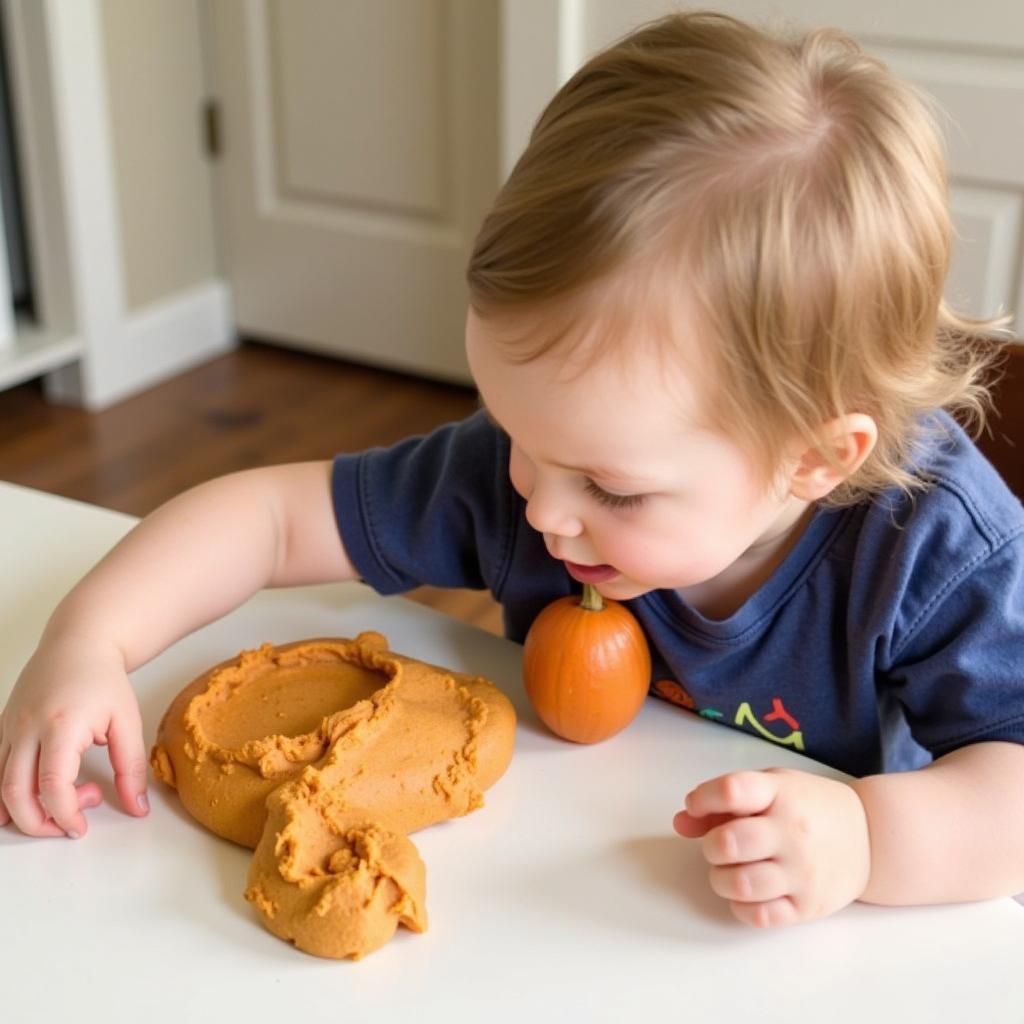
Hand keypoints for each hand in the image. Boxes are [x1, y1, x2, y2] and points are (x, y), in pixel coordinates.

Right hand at [0, 634, 149, 838]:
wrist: (78, 644)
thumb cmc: (104, 680)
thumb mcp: (128, 721)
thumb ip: (130, 767)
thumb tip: (138, 809)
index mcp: (62, 726)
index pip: (52, 786)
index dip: (65, 815)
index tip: (81, 828)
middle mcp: (27, 728)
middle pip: (16, 793)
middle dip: (39, 823)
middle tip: (69, 825)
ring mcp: (9, 728)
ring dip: (22, 810)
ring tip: (56, 808)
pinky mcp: (2, 728)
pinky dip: (4, 793)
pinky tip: (25, 802)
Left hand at [673, 768, 870, 927]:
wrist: (871, 837)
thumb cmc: (808, 807)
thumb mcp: (772, 788)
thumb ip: (723, 802)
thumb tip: (681, 822)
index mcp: (781, 794)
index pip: (731, 790)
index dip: (702, 798)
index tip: (697, 806)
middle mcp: (792, 832)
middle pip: (729, 842)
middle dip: (711, 846)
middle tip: (718, 846)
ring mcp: (802, 871)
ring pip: (740, 884)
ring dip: (721, 879)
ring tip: (730, 870)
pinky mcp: (809, 906)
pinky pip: (760, 916)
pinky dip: (741, 907)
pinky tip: (747, 893)